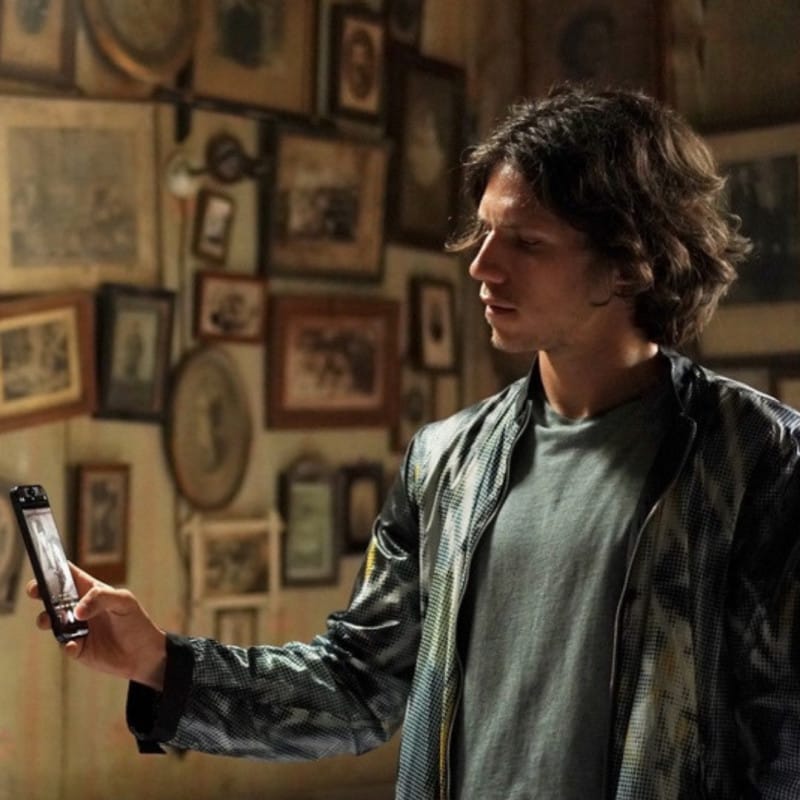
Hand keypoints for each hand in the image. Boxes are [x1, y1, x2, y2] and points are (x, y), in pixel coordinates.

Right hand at [27, 563, 166, 690]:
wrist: (144, 654)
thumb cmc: (136, 621)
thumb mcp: (124, 601)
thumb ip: (102, 598)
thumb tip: (77, 611)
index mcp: (91, 590)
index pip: (69, 574)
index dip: (54, 568)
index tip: (43, 565)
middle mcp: (79, 607)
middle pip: (52, 596)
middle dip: (39, 591)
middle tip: (35, 591)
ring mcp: (76, 628)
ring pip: (51, 621)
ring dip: (46, 619)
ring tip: (50, 621)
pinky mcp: (77, 648)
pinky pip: (64, 645)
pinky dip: (66, 645)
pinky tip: (75, 646)